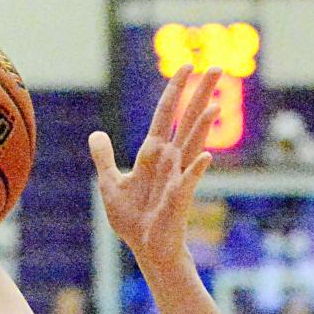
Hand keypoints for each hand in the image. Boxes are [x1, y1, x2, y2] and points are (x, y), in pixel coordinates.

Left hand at [89, 66, 219, 270]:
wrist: (144, 247)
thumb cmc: (132, 218)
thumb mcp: (110, 184)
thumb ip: (104, 158)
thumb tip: (96, 134)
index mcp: (153, 154)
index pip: (166, 114)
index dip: (174, 90)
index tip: (187, 65)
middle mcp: (169, 161)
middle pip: (187, 121)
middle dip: (199, 94)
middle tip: (217, 66)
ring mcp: (177, 178)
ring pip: (192, 146)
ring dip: (202, 128)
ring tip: (214, 106)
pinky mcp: (178, 200)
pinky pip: (188, 182)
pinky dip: (195, 170)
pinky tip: (205, 158)